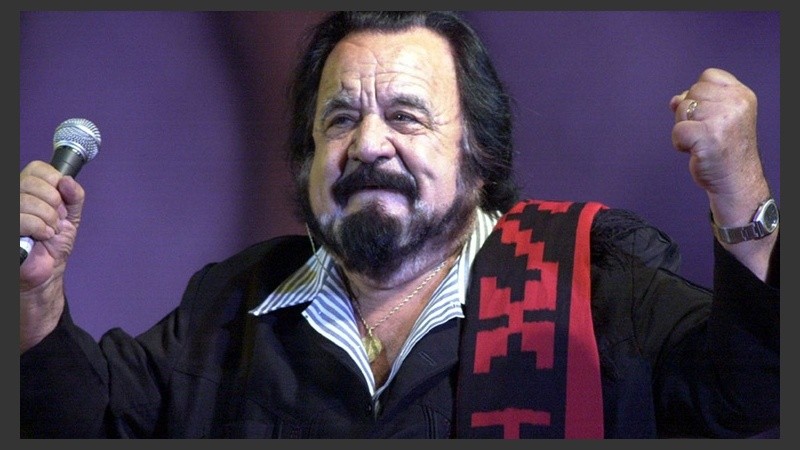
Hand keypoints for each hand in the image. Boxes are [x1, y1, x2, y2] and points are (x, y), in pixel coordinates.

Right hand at [19, 160, 84, 350]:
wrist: (48, 270)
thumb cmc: (54, 243)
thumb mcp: (71, 215)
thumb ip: (74, 196)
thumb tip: (67, 180)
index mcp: (28, 188)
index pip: (38, 168)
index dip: (54, 182)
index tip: (61, 201)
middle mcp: (15, 196)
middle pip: (33, 183)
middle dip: (54, 204)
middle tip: (56, 219)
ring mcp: (10, 212)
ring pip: (28, 201)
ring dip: (48, 219)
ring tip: (50, 230)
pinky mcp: (9, 228)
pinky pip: (22, 219)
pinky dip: (39, 228)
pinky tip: (43, 236)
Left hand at [670, 68, 774, 278]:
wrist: (735, 180)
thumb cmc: (725, 149)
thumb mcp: (720, 118)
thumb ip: (699, 102)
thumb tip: (674, 99)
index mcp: (742, 95)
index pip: (707, 76)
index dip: (699, 96)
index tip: (708, 115)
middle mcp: (735, 104)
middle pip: (691, 93)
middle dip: (690, 113)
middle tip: (705, 132)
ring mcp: (722, 119)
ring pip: (682, 109)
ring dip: (684, 127)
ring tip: (701, 141)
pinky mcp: (707, 136)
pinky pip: (676, 130)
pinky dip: (679, 143)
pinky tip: (694, 151)